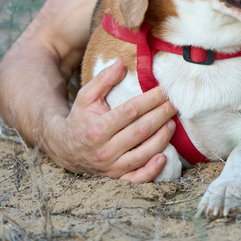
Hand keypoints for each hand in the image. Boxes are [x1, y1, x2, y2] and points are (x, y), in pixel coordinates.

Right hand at [44, 61, 177, 181]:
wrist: (65, 148)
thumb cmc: (80, 119)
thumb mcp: (86, 97)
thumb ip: (103, 79)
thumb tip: (121, 63)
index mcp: (97, 129)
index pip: (130, 112)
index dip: (150, 99)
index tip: (164, 90)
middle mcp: (105, 150)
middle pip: (141, 131)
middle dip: (161, 115)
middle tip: (175, 103)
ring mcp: (111, 166)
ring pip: (143, 154)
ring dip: (162, 138)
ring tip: (173, 123)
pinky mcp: (117, 177)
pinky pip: (137, 178)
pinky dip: (152, 171)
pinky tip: (164, 157)